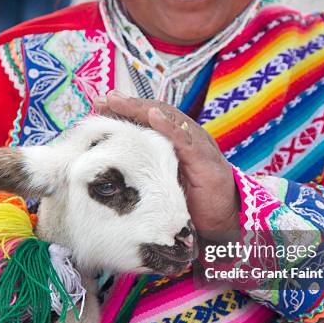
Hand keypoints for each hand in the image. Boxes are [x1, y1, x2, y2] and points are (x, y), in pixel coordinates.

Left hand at [94, 91, 240, 236]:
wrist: (225, 223)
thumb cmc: (193, 204)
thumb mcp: (164, 182)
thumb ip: (146, 168)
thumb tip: (113, 165)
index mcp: (175, 142)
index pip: (148, 119)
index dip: (124, 112)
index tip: (98, 107)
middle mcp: (187, 138)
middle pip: (156, 112)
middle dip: (128, 104)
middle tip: (103, 100)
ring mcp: (198, 146)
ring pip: (169, 118)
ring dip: (141, 108)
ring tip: (119, 101)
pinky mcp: (206, 160)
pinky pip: (186, 139)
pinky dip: (169, 126)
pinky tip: (153, 116)